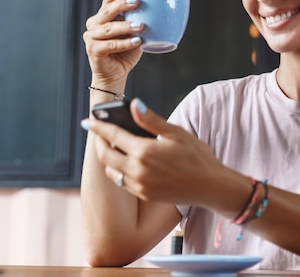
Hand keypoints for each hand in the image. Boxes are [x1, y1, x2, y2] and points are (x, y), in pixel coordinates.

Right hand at [83, 0, 143, 86]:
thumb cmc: (125, 53)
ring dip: (126, 26)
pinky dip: (125, 43)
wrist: (115, 74)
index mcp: (101, 17)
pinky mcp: (93, 51)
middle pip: (107, 11)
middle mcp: (93, 25)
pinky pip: (111, 45)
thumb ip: (137, 22)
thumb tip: (157, 12)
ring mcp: (91, 38)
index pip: (107, 1)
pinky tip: (137, 41)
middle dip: (121, 5)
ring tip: (141, 26)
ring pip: (109, 28)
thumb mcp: (133, 34)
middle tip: (136, 2)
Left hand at [89, 99, 228, 206]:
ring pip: (112, 171)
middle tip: (99, 133)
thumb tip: (134, 104)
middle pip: (105, 155)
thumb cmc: (197, 156)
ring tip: (113, 148)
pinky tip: (127, 163)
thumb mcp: (176, 133)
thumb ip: (151, 120)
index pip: (113, 135)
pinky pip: (122, 183)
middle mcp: (137, 170)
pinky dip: (119, 171)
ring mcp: (140, 185)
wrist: (210, 186)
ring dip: (108, 159)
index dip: (99, 126)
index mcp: (144, 151)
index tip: (89, 120)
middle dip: (99, 142)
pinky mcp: (144, 195)